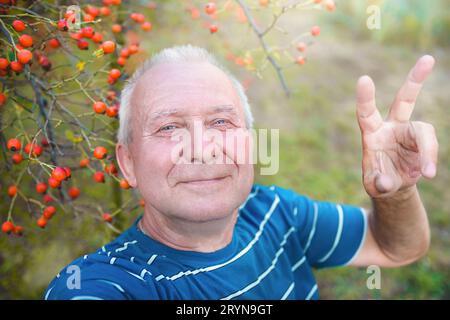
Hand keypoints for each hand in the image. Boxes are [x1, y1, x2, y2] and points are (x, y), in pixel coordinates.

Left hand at [356, 55, 438, 198]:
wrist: (393, 185)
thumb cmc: (378, 180)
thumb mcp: (374, 186)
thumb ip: (378, 183)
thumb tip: (386, 181)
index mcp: (372, 133)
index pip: (366, 113)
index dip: (365, 98)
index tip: (364, 79)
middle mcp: (391, 127)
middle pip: (404, 100)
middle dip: (416, 80)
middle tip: (428, 58)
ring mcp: (410, 132)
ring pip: (424, 131)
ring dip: (428, 151)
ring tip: (427, 173)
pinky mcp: (423, 141)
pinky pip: (431, 146)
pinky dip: (431, 160)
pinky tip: (427, 173)